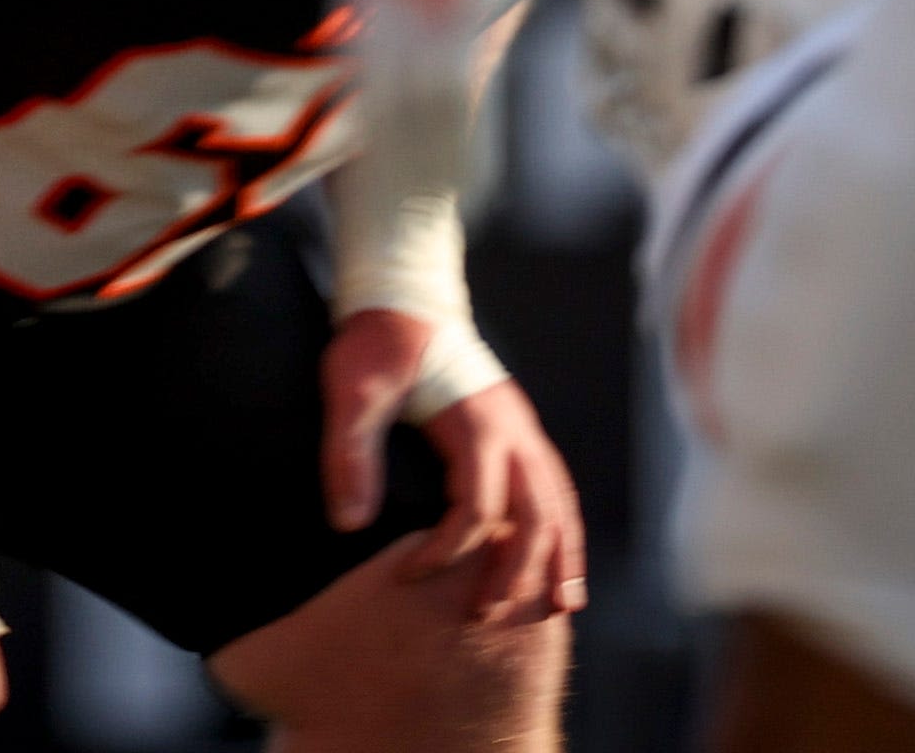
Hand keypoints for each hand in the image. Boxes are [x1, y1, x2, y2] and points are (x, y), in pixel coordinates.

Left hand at [319, 316, 585, 630]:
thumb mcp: (351, 389)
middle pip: (535, 515)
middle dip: (517, 572)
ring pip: (559, 503)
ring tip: (562, 608)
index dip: (446, 550)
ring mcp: (524, 428)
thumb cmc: (375, 343)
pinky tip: (563, 561)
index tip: (407, 575)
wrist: (404, 297)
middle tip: (485, 617)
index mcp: (477, 423)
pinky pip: (556, 487)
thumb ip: (349, 453)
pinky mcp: (521, 429)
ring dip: (561, 557)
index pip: (477, 508)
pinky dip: (565, 528)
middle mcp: (513, 429)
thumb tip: (351, 524)